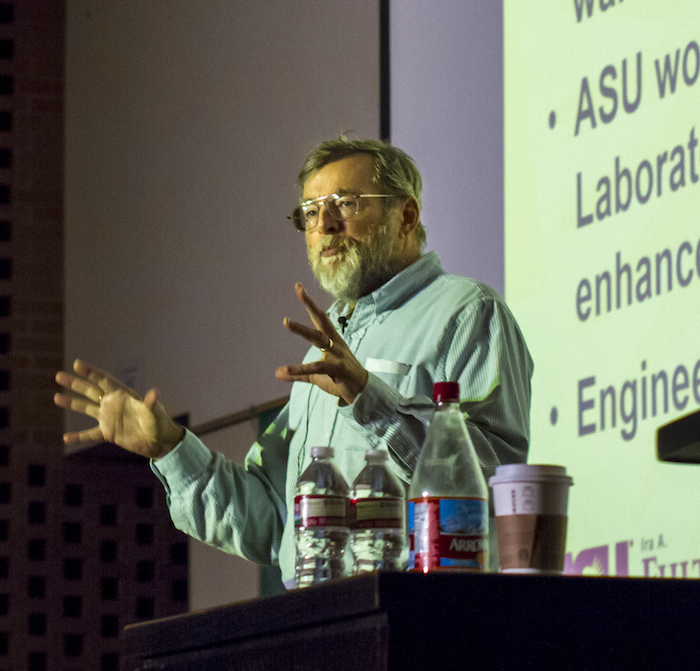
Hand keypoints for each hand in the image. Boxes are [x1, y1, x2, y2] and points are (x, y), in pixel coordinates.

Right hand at [53, 359, 184, 458]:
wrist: (160, 442)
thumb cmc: (160, 424)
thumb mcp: (155, 413)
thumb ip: (152, 403)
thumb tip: (155, 393)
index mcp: (123, 395)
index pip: (104, 380)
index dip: (91, 372)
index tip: (77, 364)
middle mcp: (113, 404)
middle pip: (91, 391)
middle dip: (75, 383)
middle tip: (58, 375)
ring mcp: (109, 418)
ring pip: (87, 408)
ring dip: (72, 403)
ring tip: (56, 397)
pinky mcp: (109, 433)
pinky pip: (89, 434)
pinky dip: (78, 436)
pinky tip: (66, 438)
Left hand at [275, 283, 367, 404]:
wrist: (363, 392)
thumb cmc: (341, 379)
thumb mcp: (316, 375)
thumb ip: (297, 373)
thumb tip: (277, 373)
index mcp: (332, 340)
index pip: (319, 318)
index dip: (309, 303)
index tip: (299, 287)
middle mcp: (335, 343)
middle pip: (321, 320)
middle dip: (310, 304)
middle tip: (299, 289)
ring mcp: (338, 355)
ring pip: (318, 338)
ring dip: (301, 329)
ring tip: (285, 321)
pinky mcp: (338, 369)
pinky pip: (316, 368)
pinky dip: (299, 369)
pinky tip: (285, 370)